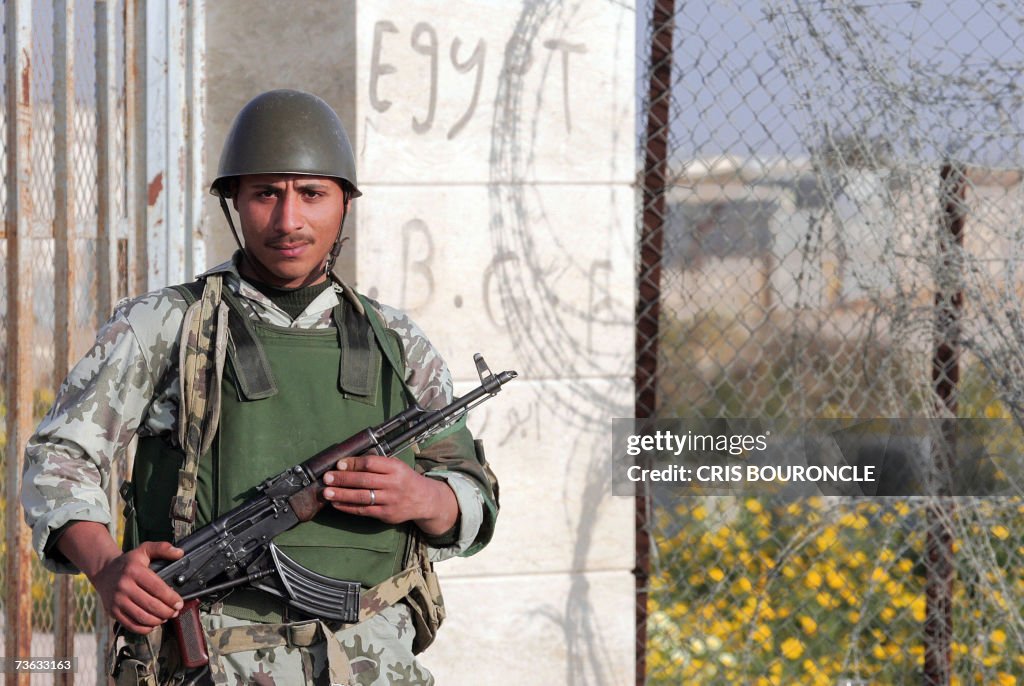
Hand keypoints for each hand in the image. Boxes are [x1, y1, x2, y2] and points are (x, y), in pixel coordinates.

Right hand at [89, 541, 184, 633]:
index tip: (179, 603)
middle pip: (151, 605)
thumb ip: (162, 548)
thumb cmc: (129, 562)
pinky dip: (145, 628)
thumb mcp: (144, 549)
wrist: (104, 572)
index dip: (171, 598)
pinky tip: (153, 624)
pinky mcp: (112, 611)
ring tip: (166, 617)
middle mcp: (124, 586)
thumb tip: (179, 553)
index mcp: (134, 571)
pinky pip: (131, 625)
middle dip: (167, 611)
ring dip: (158, 620)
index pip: (157, 588)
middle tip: (175, 612)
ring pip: (142, 617)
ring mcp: (117, 600)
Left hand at [321, 455, 457, 534]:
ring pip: (362, 497)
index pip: (371, 463)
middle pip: (364, 480)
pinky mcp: (386, 514)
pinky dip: (348, 507)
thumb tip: (347, 464)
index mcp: (396, 468)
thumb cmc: (405, 479)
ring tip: (326, 492)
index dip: (353, 463)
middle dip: (343, 479)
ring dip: (342, 494)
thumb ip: (377, 464)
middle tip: (326, 478)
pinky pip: (363, 510)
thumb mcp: (396, 466)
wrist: (424, 500)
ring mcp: (390, 500)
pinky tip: (337, 503)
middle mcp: (394, 484)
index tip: (339, 464)